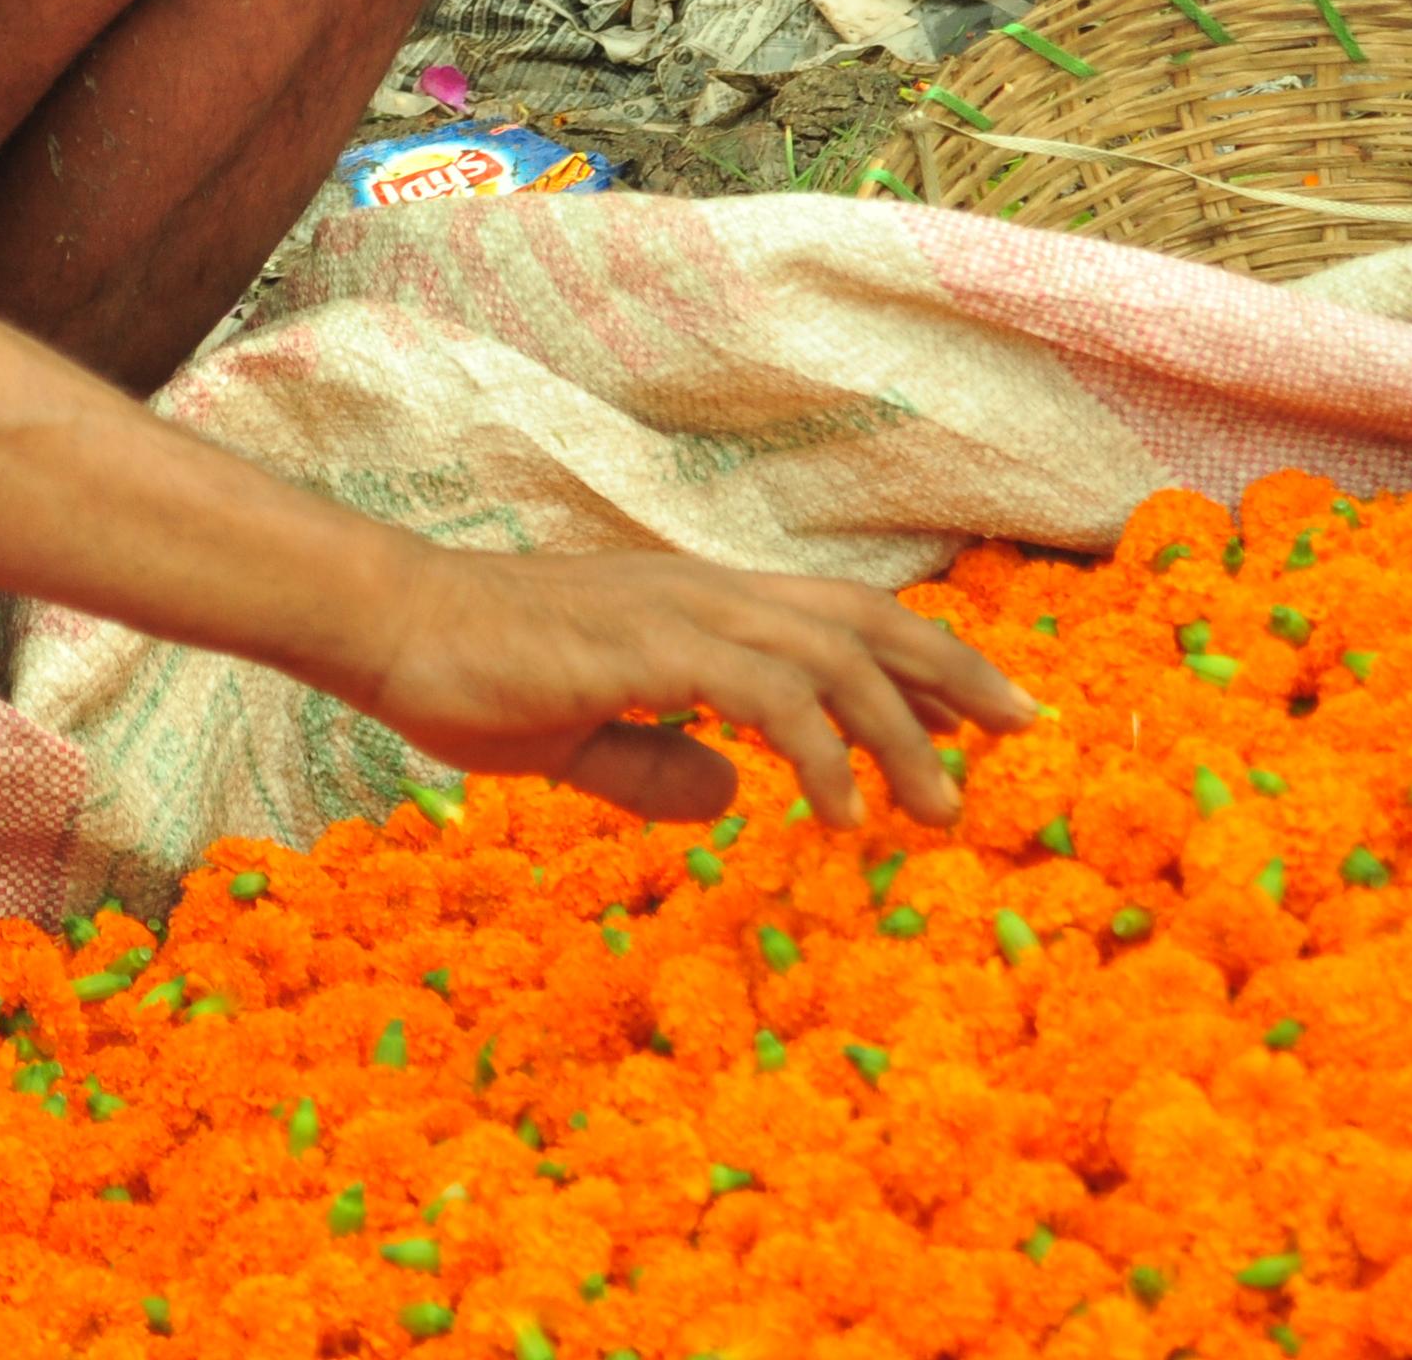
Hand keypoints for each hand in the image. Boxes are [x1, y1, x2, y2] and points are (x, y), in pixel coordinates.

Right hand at [355, 548, 1035, 828]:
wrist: (387, 624)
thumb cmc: (468, 674)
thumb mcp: (577, 738)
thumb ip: (655, 766)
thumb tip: (732, 793)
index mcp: (697, 610)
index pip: (837, 622)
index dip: (919, 663)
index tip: (983, 718)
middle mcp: (706, 597)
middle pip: (864, 621)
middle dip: (955, 676)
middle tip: (1024, 736)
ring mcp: (680, 613)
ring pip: (833, 656)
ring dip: (903, 731)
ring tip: (942, 808)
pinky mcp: (648, 646)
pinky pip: (765, 694)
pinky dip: (821, 748)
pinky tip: (841, 813)